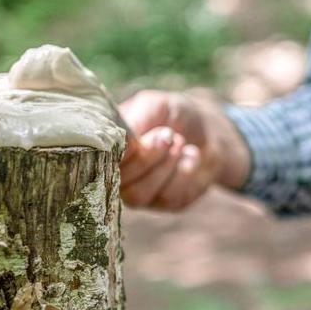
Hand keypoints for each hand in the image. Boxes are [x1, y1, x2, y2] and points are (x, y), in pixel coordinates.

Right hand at [118, 90, 251, 211]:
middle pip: (118, 181)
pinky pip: (167, 198)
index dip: (119, 153)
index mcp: (109, 146)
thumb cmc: (177, 114)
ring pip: (138, 195)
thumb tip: (121, 140)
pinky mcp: (164, 203)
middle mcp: (117, 173)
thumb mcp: (156, 106)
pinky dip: (184, 173)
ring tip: (180, 143)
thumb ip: (136, 119)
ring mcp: (138, 191)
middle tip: (168, 135)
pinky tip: (190, 156)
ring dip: (165, 166)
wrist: (211, 132)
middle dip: (147, 158)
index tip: (139, 139)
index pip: (99, 159)